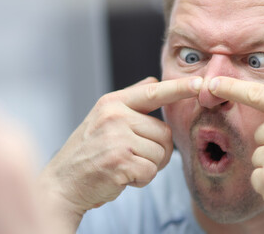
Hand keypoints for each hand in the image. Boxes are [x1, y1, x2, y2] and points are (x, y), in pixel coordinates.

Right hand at [40, 76, 201, 230]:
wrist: (63, 183)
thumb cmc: (87, 153)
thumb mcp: (102, 118)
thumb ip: (130, 100)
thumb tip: (154, 80)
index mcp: (112, 103)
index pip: (153, 93)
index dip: (179, 89)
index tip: (200, 84)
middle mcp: (114, 116)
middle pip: (164, 133)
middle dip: (155, 151)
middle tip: (130, 158)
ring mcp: (117, 138)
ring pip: (161, 154)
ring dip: (148, 167)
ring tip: (124, 166)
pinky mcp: (120, 161)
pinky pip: (151, 171)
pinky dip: (141, 180)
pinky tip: (122, 178)